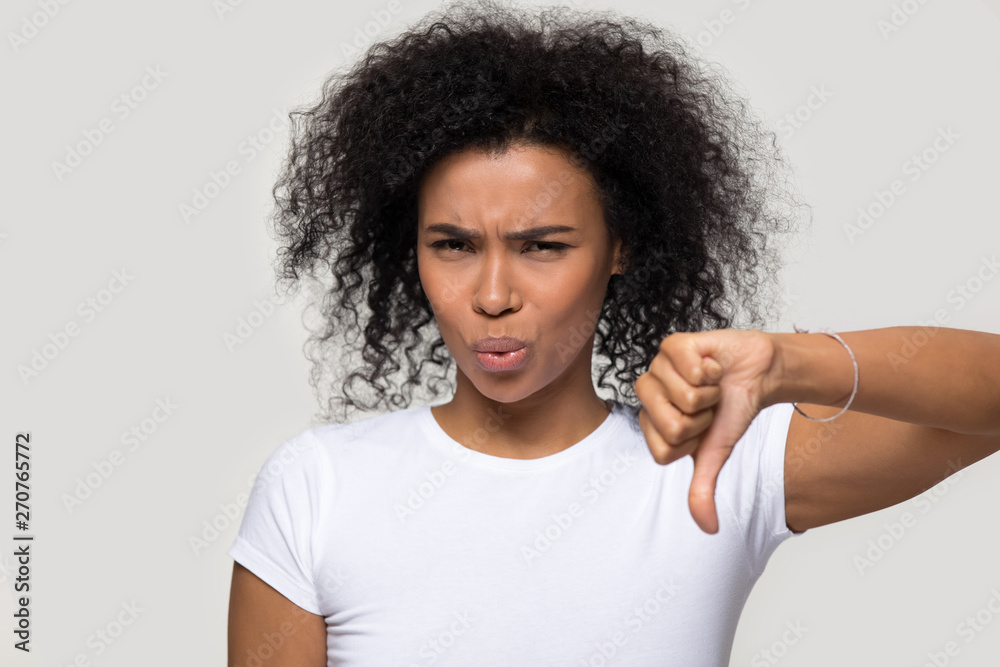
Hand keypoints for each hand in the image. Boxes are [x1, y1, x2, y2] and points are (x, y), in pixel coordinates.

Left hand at [634, 329, 779, 533]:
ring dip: (709, 393)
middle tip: (707, 405)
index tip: (702, 427)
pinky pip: (690, 368)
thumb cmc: (730, 410)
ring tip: (710, 384)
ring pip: (683, 396)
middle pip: (672, 424)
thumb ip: (703, 488)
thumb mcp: (716, 453)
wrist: (756, 374)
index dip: (693, 440)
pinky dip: (711, 370)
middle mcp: (649, 395)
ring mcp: (658, 368)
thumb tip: (708, 528)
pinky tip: (710, 365)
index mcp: (652, 423)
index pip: (663, 449)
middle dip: (703, 418)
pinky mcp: (673, 345)